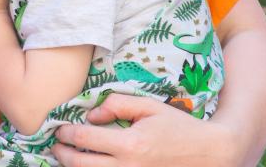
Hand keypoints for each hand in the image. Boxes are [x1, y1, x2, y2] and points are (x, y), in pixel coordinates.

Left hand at [52, 94, 239, 166]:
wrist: (209, 154)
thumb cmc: (178, 126)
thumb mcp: (148, 106)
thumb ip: (117, 104)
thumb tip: (90, 114)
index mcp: (130, 144)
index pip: (84, 138)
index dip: (65, 132)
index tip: (58, 128)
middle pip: (80, 164)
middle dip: (62, 153)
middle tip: (55, 145)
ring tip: (66, 158)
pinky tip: (90, 165)